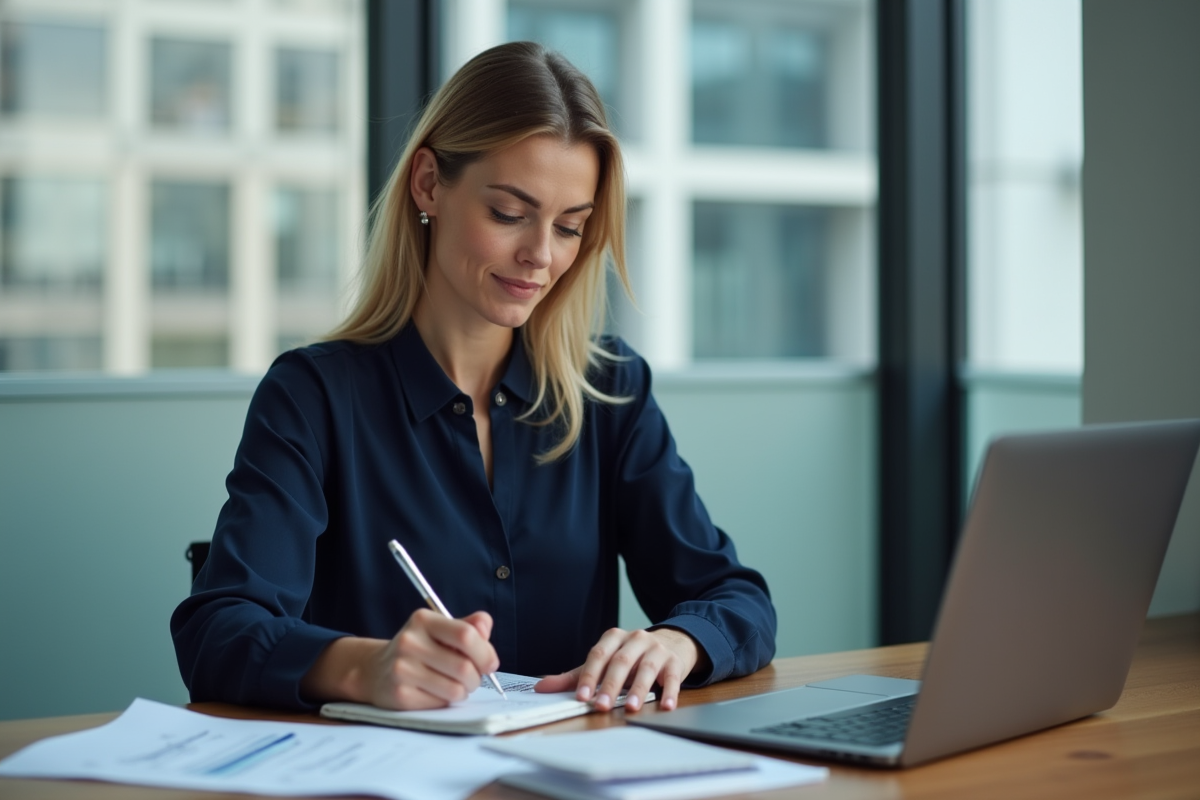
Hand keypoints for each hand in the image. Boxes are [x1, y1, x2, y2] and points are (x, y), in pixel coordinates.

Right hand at [302, 609, 498, 709]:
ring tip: (454, 685)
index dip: (485, 652)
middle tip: (472, 678)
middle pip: (464, 666)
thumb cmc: (418, 650)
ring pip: (456, 688)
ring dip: (463, 691)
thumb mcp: (439, 630)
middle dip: (476, 677)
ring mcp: (402, 668)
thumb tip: (485, 626)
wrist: (375, 671)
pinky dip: (446, 701)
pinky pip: (441, 702)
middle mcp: (409, 641)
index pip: (465, 635)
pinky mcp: (400, 694)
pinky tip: (435, 692)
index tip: (490, 663)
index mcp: (423, 620)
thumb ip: (467, 626)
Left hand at [534, 627, 704, 712]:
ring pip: (647, 669)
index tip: (581, 696)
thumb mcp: (604, 661)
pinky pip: (673, 677)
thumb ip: (575, 675)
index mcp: (614, 638)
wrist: (672, 642)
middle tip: (601, 705)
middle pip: (621, 662)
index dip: (589, 676)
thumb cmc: (632, 656)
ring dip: (638, 689)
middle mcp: (636, 639)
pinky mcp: (675, 662)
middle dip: (610, 685)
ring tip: (631, 708)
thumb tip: (541, 687)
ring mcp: (657, 649)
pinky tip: (665, 706)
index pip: (598, 655)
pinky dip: (670, 692)